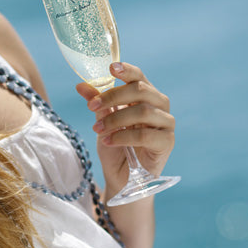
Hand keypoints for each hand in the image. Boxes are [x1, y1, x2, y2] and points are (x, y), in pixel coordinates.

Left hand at [76, 62, 174, 194]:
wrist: (122, 178)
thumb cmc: (116, 147)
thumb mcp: (102, 123)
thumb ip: (97, 104)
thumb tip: (80, 86)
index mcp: (145, 95)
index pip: (139, 76)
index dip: (126, 70)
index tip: (110, 69)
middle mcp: (159, 105)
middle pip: (140, 90)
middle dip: (112, 96)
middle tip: (92, 107)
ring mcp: (166, 123)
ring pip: (142, 111)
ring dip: (115, 119)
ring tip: (98, 130)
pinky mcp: (167, 142)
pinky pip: (146, 135)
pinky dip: (124, 136)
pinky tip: (109, 141)